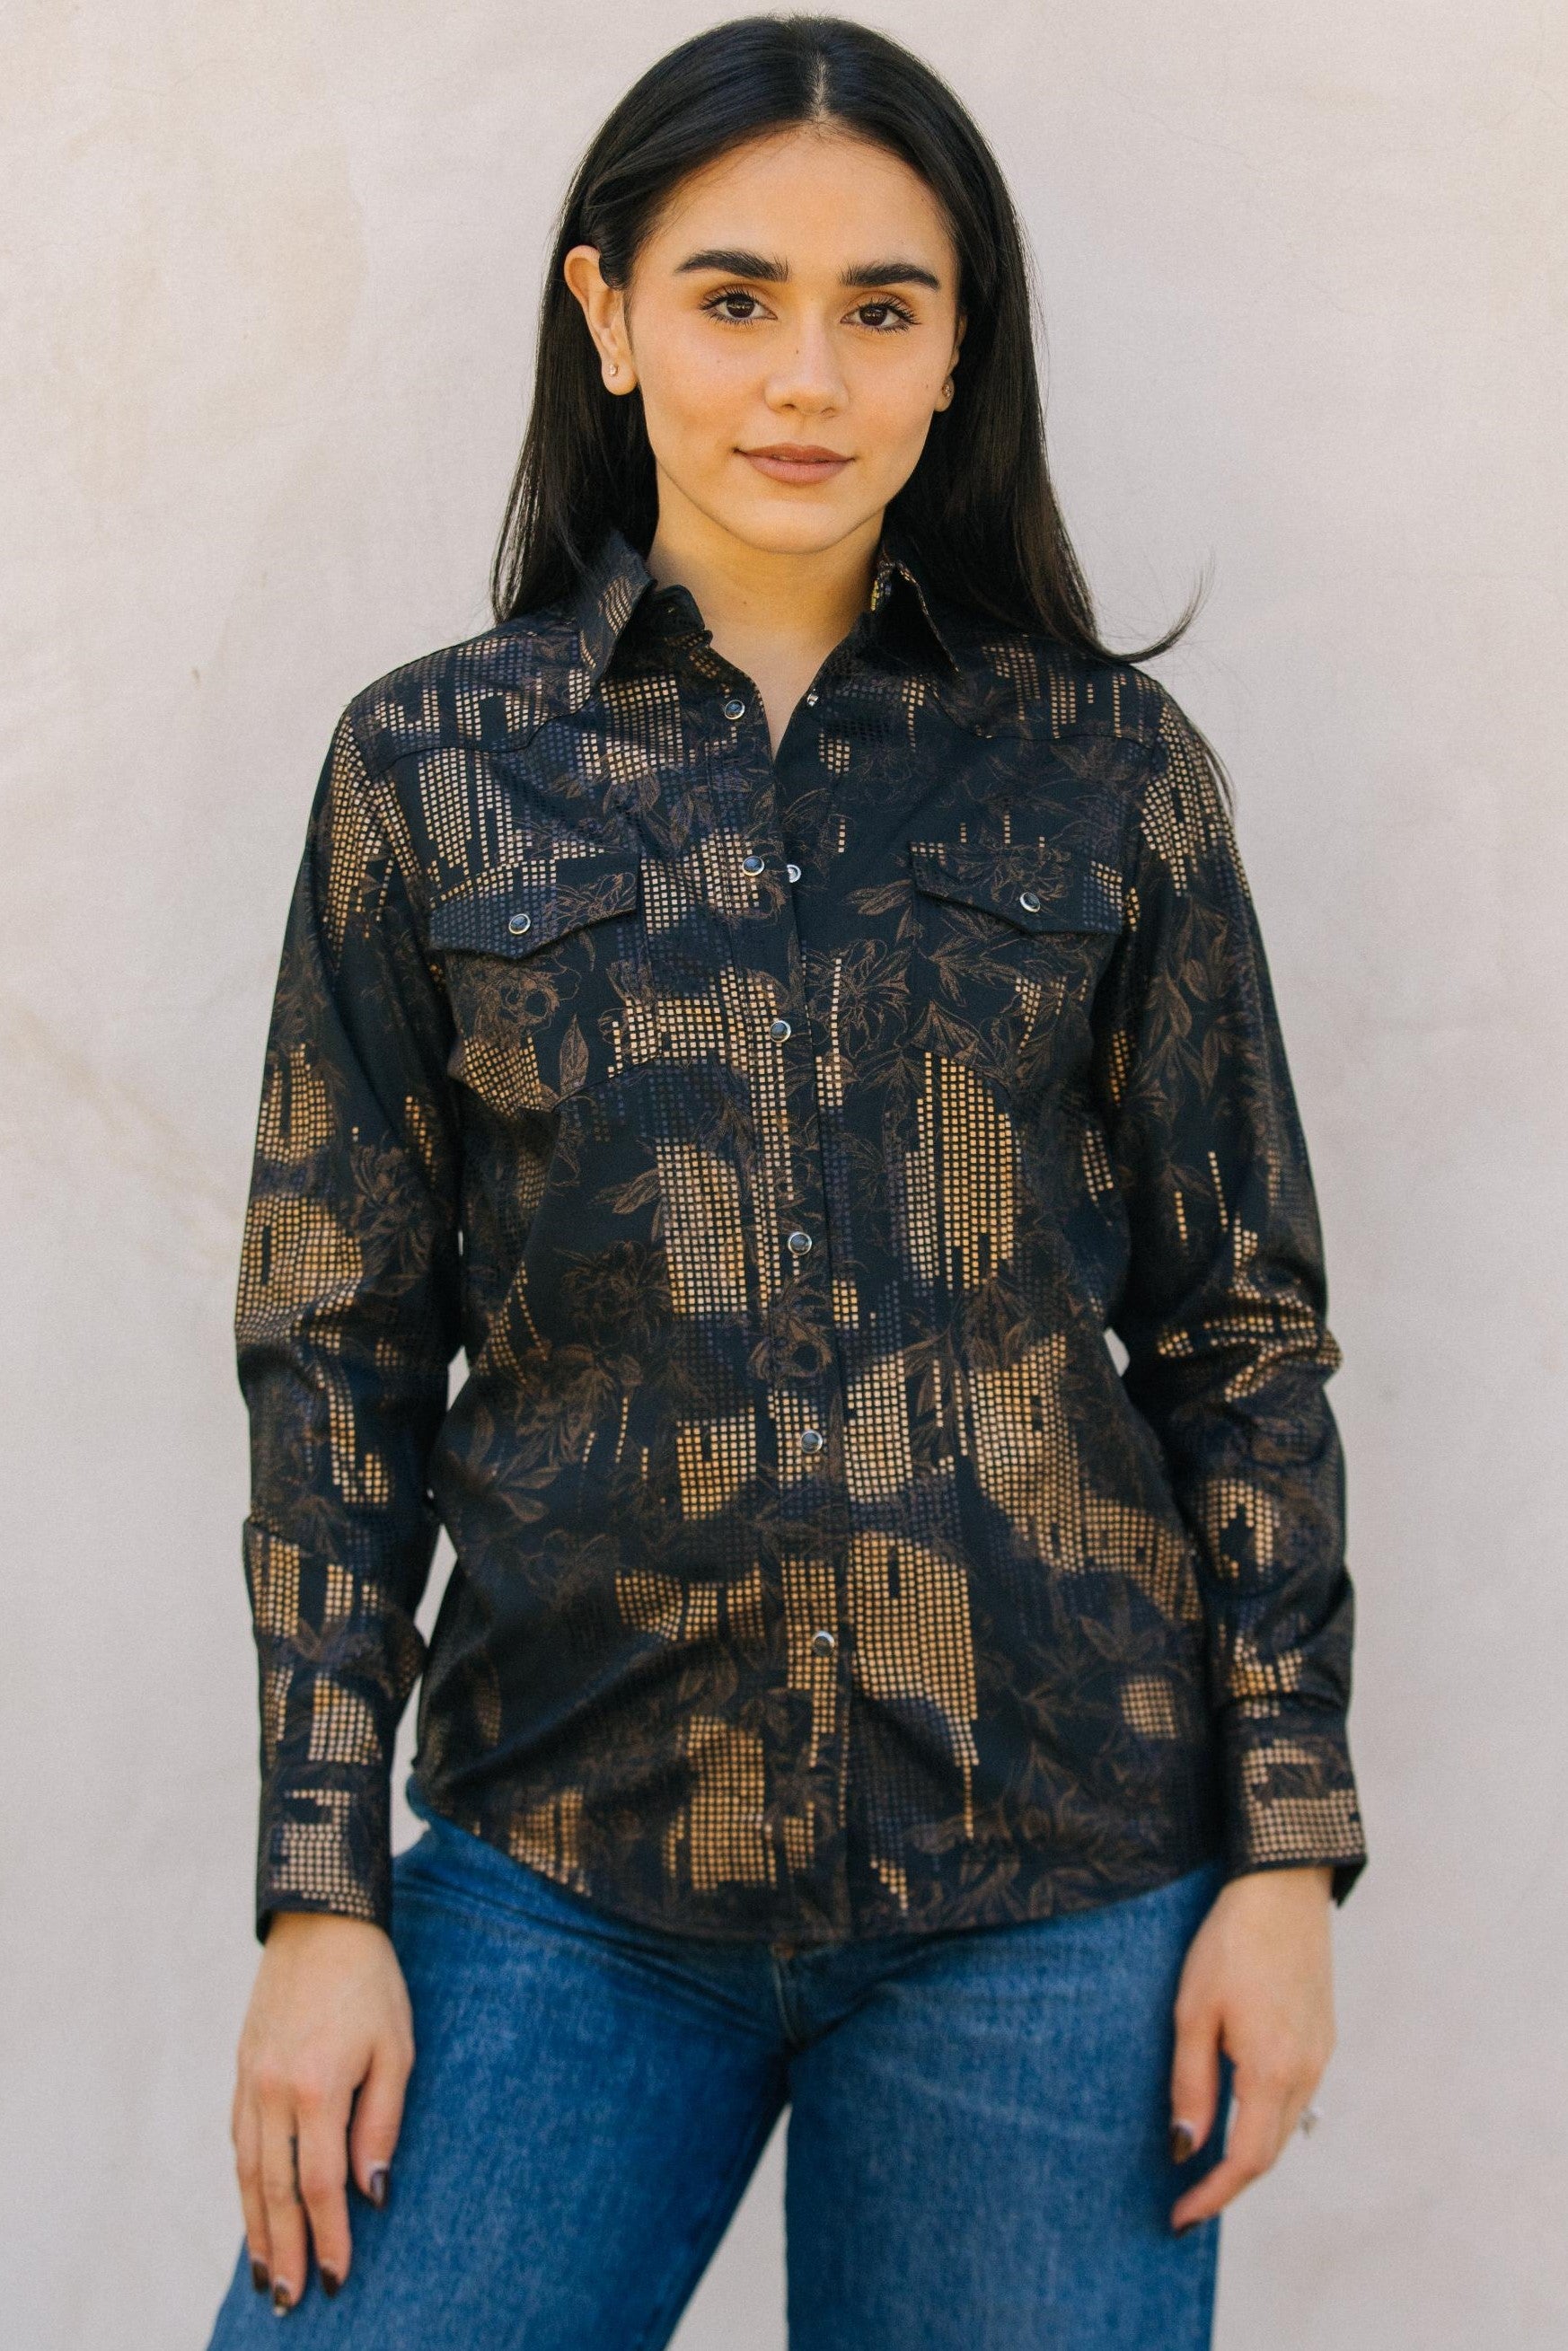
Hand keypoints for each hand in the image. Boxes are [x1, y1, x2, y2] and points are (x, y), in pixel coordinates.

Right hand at [231, 1911, 413, 2311]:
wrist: (320, 1919)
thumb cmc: (371, 1983)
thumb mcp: (396, 2048)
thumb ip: (381, 2123)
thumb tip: (372, 2193)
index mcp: (317, 2088)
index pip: (321, 2185)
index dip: (329, 2237)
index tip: (335, 2280)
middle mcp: (273, 2092)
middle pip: (274, 2191)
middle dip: (284, 2250)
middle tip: (289, 2301)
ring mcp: (250, 2080)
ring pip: (247, 2171)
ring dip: (255, 2227)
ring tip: (265, 2273)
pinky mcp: (241, 2068)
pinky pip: (238, 2139)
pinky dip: (243, 2182)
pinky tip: (252, 2206)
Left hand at [1168, 1864, 1333, 2231]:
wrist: (1283, 1887)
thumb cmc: (1229, 1943)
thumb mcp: (1194, 2011)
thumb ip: (1192, 2085)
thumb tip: (1185, 2149)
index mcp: (1272, 2071)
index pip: (1245, 2161)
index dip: (1212, 2196)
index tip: (1178, 2219)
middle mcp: (1306, 2072)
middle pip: (1268, 2151)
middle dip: (1228, 2184)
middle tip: (1185, 2203)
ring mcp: (1320, 2054)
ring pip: (1284, 2126)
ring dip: (1248, 2152)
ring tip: (1205, 2166)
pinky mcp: (1322, 2036)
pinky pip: (1294, 2096)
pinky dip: (1265, 2119)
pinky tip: (1238, 2114)